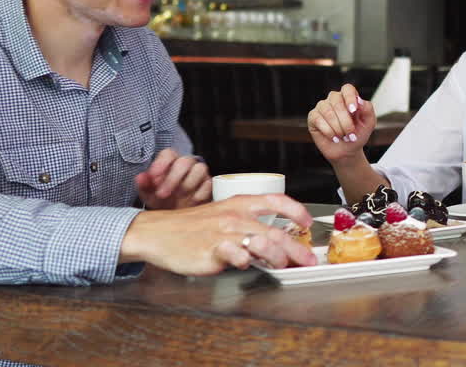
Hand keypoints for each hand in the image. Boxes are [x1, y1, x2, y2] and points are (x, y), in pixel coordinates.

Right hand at [119, 194, 316, 274]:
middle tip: (307, 261)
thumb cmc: (191, 226)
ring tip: (281, 265)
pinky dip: (247, 263)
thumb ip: (247, 221)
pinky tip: (247, 265)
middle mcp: (236, 216)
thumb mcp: (222, 212)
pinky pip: (238, 257)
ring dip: (278, 257)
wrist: (157, 232)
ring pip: (264, 243)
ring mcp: (225, 233)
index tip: (308, 222)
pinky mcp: (213, 251)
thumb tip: (274, 236)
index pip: (277, 201)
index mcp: (240, 203)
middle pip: (276, 231)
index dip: (297, 211)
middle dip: (297, 249)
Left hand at [134, 148, 210, 209]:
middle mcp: (187, 164)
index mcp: (170, 162)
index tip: (153, 177)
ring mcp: (200, 173)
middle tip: (162, 194)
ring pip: (199, 169)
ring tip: (178, 198)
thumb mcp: (149, 194)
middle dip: (172, 179)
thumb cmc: (162, 200)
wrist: (176, 215)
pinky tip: (190, 203)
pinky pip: (208, 184)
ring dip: (187, 185)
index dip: (161, 164)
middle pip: (185, 161)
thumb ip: (144, 185)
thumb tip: (140, 178)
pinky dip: (198, 195)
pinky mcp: (209, 184)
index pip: (168, 154)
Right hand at [308, 84, 376, 163]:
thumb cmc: (358, 135)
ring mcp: (322, 107)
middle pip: (337, 101)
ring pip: (327, 111)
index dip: (350, 97)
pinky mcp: (313, 117)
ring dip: (337, 127)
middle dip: (345, 120)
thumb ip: (368, 110)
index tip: (354, 110)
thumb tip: (359, 101)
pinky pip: (318, 119)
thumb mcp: (369, 123)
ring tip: (343, 136)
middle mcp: (334, 99)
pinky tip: (334, 137)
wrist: (347, 151)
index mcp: (348, 97)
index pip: (347, 89)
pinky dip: (328, 131)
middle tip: (350, 133)